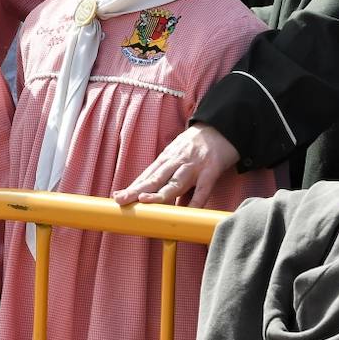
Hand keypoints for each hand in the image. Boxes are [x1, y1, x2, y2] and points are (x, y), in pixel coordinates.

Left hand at [112, 124, 240, 206]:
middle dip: (137, 190)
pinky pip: (202, 189)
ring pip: (174, 183)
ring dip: (159, 193)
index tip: (117, 196)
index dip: (133, 187)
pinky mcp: (211, 171)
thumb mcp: (179, 157)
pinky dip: (195, 201)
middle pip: (154, 179)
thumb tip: (159, 202)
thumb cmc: (196, 146)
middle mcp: (176, 162)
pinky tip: (185, 212)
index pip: (147, 176)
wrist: (221, 127)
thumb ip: (170, 178)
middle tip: (120, 199)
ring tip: (144, 201)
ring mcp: (193, 166)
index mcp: (167, 159)